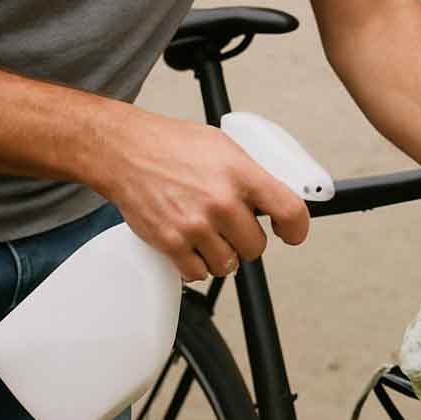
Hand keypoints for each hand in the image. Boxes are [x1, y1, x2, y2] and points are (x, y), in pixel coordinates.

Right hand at [98, 109, 308, 280]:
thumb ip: (251, 177)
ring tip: (208, 234)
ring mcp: (196, 225)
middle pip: (256, 247)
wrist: (125, 151)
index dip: (296, 229)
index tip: (291, 234)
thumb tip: (273, 203)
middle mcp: (221, 202)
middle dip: (247, 240)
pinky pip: (198, 273)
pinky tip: (191, 245)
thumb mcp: (224, 148)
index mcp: (240, 175)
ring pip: (229, 265)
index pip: (289, 212)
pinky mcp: (171, 243)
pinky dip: (196, 265)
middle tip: (231, 226)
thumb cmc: (172, 146)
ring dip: (222, 255)